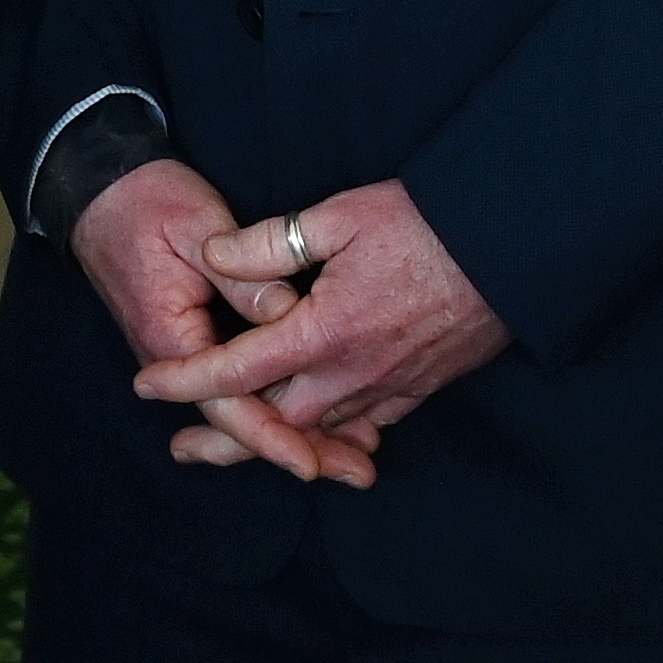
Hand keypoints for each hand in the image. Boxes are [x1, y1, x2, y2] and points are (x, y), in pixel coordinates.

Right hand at [72, 158, 370, 487]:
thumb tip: (287, 313)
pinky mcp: (202, 340)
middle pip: (243, 419)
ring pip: (246, 407)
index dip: (272, 435)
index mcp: (173, 338)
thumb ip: (242, 273)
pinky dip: (285, 402)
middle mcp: (179, 358)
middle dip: (300, 446)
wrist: (103, 193)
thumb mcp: (198, 227)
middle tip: (358, 473)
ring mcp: (190, 352)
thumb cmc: (149, 204)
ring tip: (356, 458)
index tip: (311, 463)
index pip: (227, 404)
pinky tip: (330, 415)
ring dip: (299, 432)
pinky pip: (244, 384)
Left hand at [137, 179, 509, 468]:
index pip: (238, 368)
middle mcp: (353, 373)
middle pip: (275, 423)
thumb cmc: (428, 223)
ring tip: (243, 447)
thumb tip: (215, 255)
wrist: (515, 247)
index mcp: (323, 332)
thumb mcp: (341, 215)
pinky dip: (337, 434)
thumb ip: (272, 243)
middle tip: (184, 447)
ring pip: (322, 430)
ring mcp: (391, 386)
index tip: (146, 386)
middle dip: (226, 437)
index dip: (188, 379)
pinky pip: (369, 423)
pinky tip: (325, 431)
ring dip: (278, 442)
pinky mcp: (423, 387)